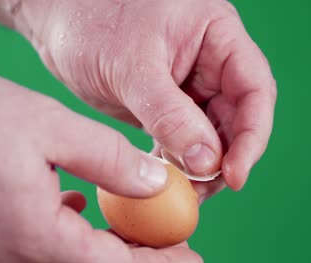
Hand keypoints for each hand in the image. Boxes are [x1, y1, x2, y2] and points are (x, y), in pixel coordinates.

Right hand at [0, 71, 201, 262]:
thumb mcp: (48, 127)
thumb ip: (108, 159)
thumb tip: (154, 182)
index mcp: (38, 237)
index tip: (191, 258)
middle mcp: (13, 259)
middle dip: (139, 260)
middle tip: (172, 245)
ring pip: (67, 261)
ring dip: (106, 248)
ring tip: (134, 228)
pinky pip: (37, 250)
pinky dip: (70, 236)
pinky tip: (75, 208)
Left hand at [14, 0, 276, 198]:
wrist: (57, 22)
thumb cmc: (92, 22)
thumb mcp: (132, 67)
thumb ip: (170, 114)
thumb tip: (206, 162)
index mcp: (216, 35)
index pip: (254, 89)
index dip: (252, 135)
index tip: (234, 174)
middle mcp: (210, 61)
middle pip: (237, 117)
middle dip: (223, 158)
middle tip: (202, 191)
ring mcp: (189, 85)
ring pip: (210, 134)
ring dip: (201, 166)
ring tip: (182, 191)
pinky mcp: (166, 106)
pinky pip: (183, 139)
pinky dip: (177, 162)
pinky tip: (165, 178)